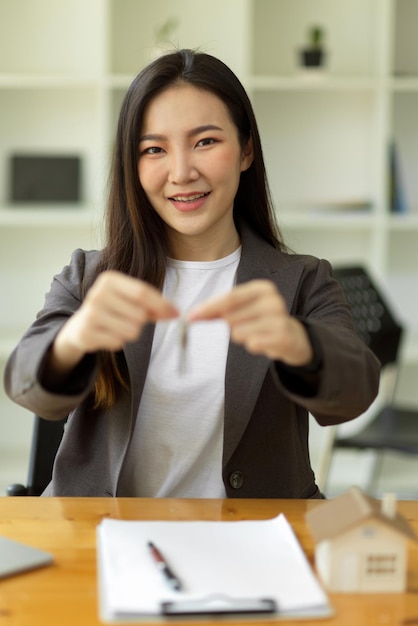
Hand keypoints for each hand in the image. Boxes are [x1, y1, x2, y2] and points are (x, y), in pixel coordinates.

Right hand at [49, 271, 178, 374]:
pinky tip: (107, 334)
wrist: (80, 325)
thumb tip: (174, 313)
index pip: (143, 292)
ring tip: (116, 326)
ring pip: (132, 331)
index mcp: (109, 279)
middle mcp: (98, 293)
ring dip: (130, 332)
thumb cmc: (112, 309)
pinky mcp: (87, 333)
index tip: (175, 313)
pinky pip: (119, 342)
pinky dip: (118, 341)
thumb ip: (152, 303)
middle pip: (139, 315)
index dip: (162, 305)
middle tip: (128, 319)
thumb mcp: (129, 299)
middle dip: (141, 322)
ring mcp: (90, 314)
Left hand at [188, 280, 312, 365]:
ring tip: (255, 333)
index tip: (191, 317)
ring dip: (241, 336)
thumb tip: (193, 315)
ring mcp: (280, 318)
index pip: (229, 297)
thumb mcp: (242, 309)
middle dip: (228, 325)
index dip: (208, 308)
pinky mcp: (283, 337)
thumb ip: (218, 310)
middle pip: (232, 316)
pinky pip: (253, 344)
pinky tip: (262, 341)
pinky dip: (252, 345)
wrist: (292, 337)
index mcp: (262, 288)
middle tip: (240, 326)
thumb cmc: (261, 321)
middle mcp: (273, 300)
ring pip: (239, 332)